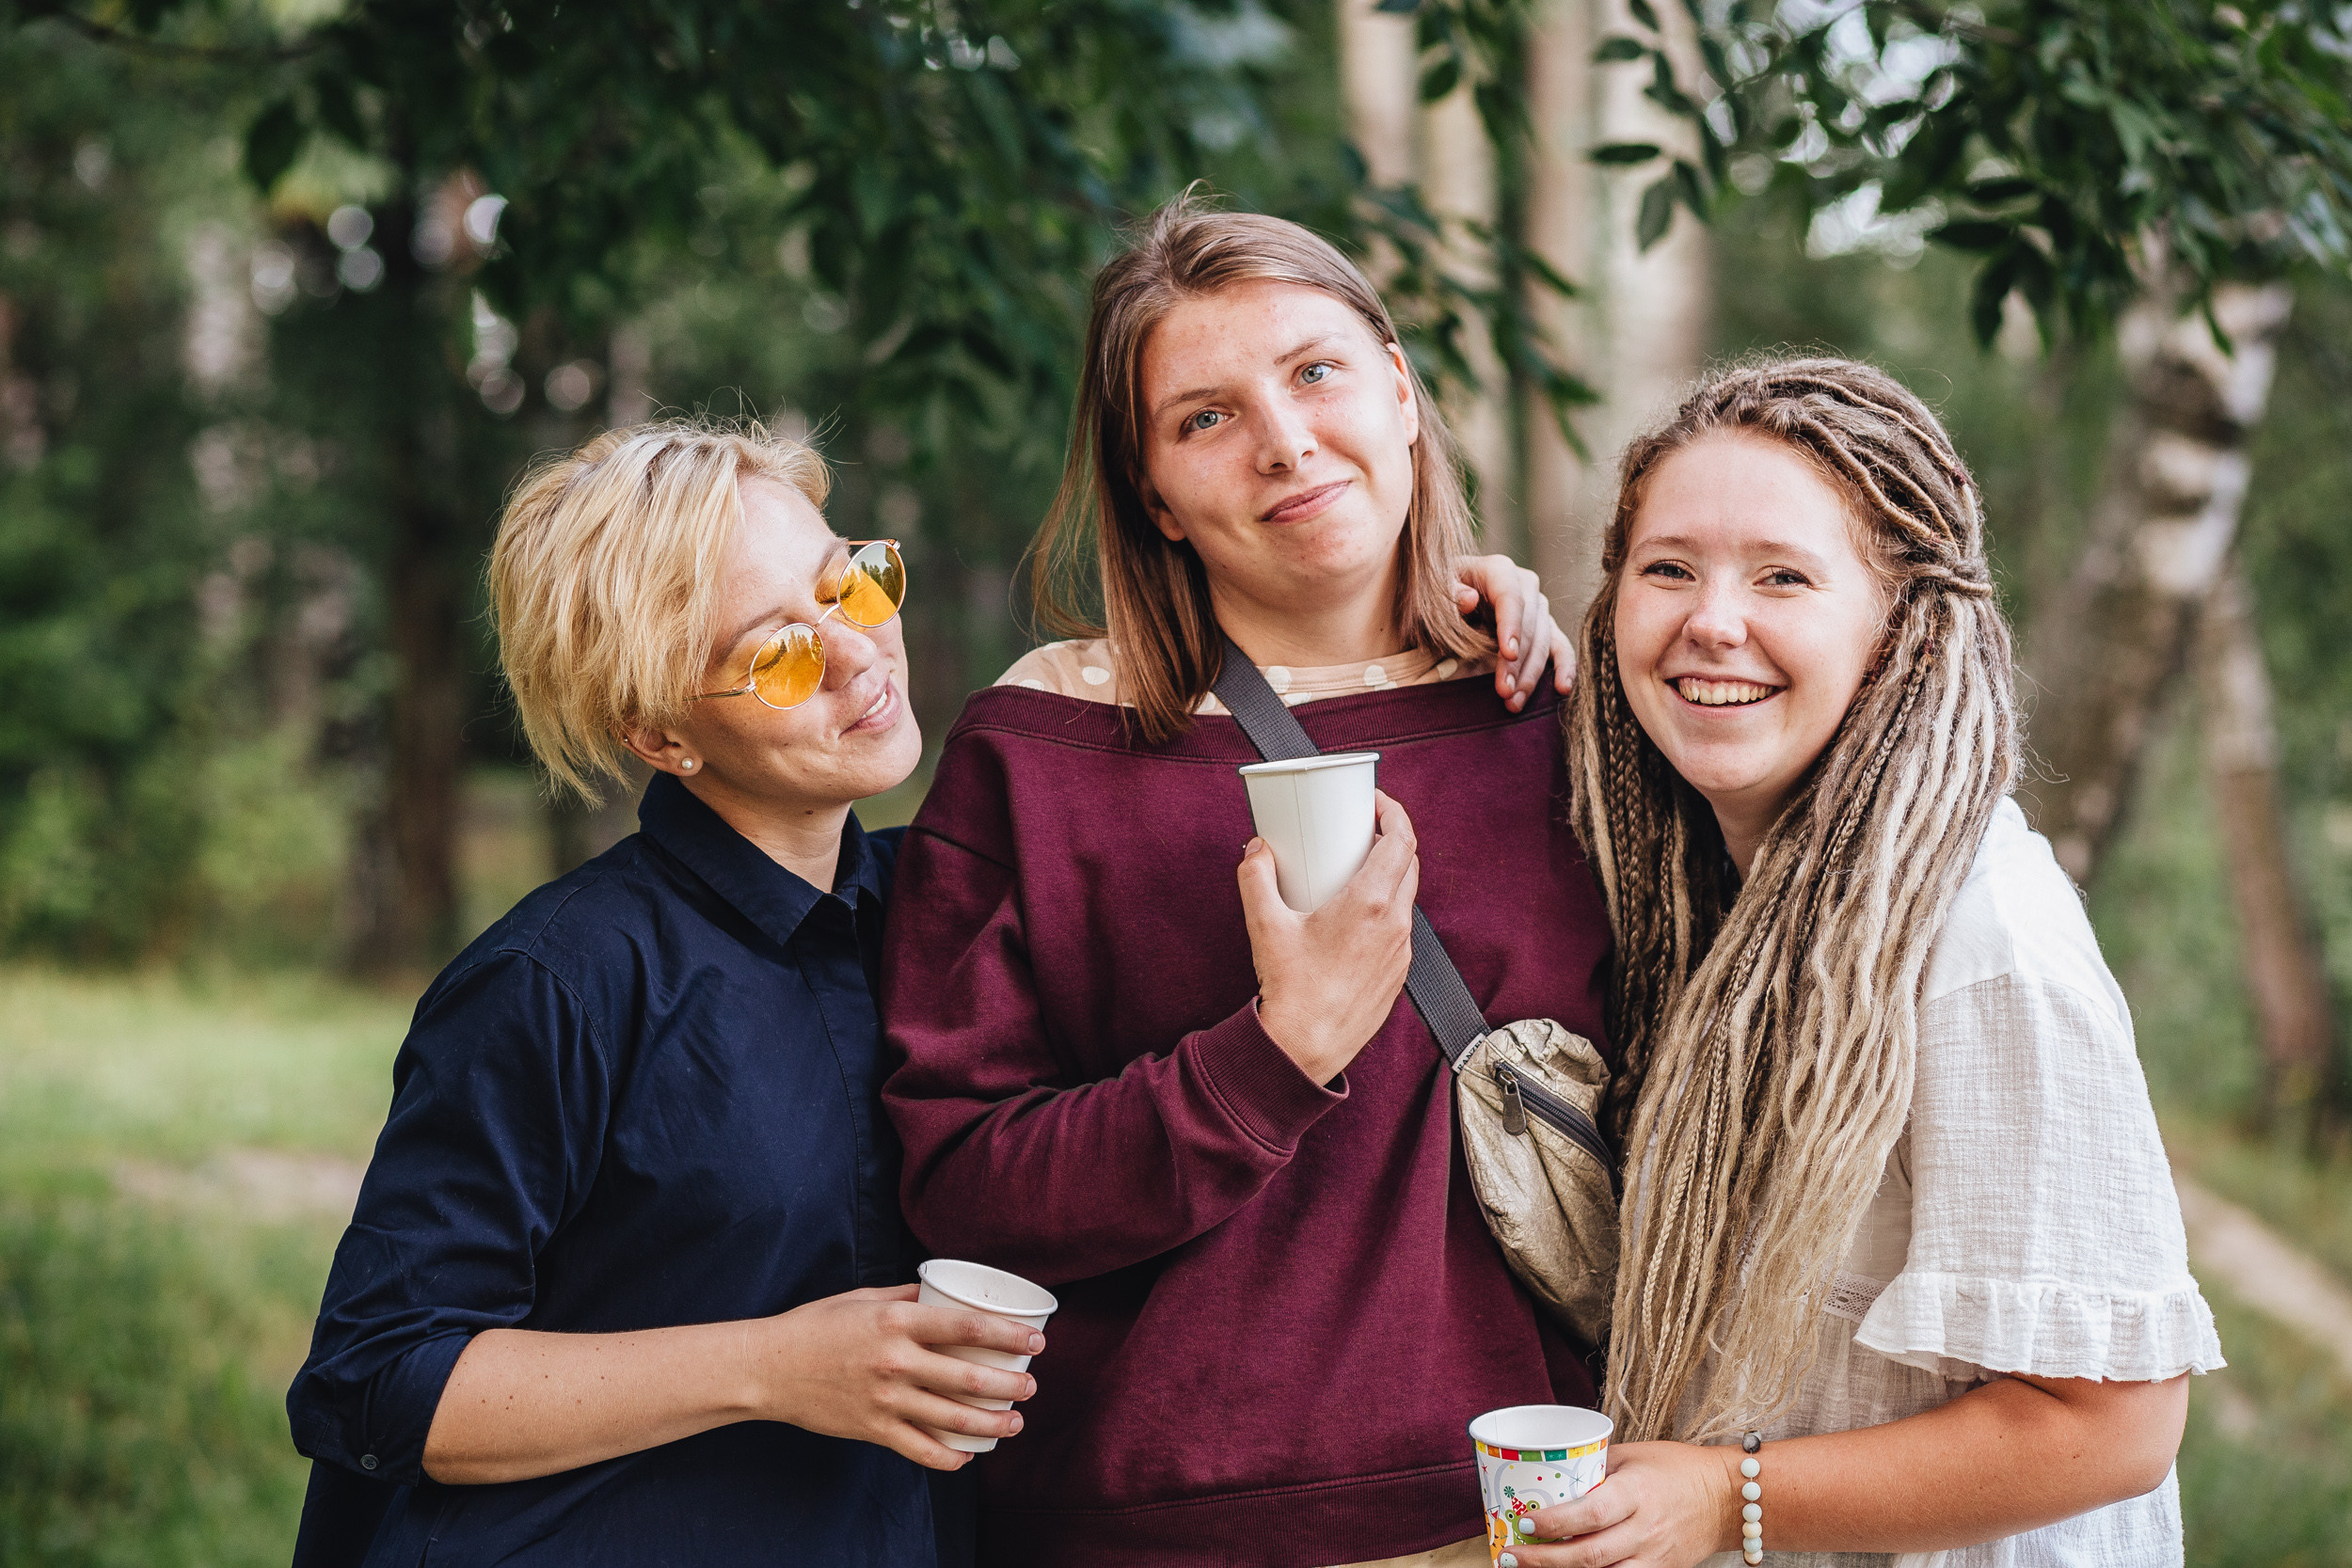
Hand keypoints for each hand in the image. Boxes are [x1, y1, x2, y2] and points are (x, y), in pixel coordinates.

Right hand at [747, 1284, 1045, 1471]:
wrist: (769, 1367)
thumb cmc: (816, 1325)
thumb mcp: (864, 1297)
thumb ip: (908, 1296)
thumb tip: (945, 1292)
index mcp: (897, 1321)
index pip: (967, 1328)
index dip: (1009, 1335)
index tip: (1037, 1341)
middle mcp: (896, 1361)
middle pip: (968, 1379)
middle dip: (1010, 1386)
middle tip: (1031, 1387)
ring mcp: (885, 1400)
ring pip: (952, 1419)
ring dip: (992, 1424)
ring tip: (1014, 1423)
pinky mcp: (872, 1429)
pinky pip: (921, 1451)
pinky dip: (950, 1457)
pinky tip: (968, 1453)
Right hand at [1240, 789, 1418, 1084]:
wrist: (1307, 1047)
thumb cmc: (1291, 989)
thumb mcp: (1264, 925)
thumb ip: (1256, 877)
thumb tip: (1256, 850)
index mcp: (1369, 904)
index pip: (1402, 841)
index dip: (1394, 813)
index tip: (1376, 802)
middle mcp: (1394, 924)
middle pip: (1409, 864)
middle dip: (1390, 838)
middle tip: (1362, 830)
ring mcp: (1400, 951)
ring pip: (1406, 896)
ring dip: (1388, 875)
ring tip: (1355, 870)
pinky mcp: (1397, 973)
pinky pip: (1399, 927)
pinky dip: (1385, 908)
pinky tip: (1357, 915)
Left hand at [1452, 553, 1575, 710]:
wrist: (1445, 601)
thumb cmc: (1438, 597)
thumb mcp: (1433, 594)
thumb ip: (1448, 595)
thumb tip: (1469, 598)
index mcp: (1497, 571)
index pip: (1511, 597)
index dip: (1512, 625)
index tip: (1508, 653)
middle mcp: (1524, 585)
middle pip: (1530, 625)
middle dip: (1517, 661)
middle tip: (1503, 691)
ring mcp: (1537, 606)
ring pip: (1544, 642)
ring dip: (1531, 675)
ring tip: (1513, 703)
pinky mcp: (1544, 627)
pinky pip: (1559, 647)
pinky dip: (1564, 667)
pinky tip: (1562, 689)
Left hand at [1502, 1442, 1739, 1567]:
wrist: (1727, 1498)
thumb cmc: (1676, 1468)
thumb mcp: (1634, 1455)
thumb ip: (1595, 1467)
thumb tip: (1551, 1475)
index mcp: (1637, 1493)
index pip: (1591, 1513)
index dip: (1555, 1522)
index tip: (1524, 1521)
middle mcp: (1646, 1530)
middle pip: (1590, 1555)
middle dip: (1544, 1560)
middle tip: (1510, 1556)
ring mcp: (1654, 1557)